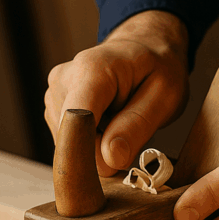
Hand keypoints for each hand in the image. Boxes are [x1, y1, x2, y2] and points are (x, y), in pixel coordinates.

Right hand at [44, 10, 189, 174]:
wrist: (144, 50)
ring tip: (122, 124)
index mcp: (91, 70)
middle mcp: (63, 80)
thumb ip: (137, 125)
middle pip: (74, 140)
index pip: (77, 121)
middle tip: (133, 136)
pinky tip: (109, 125)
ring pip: (71, 146)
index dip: (92, 154)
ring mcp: (54, 95)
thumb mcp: (165, 95)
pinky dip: (92, 143)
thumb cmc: (158, 68)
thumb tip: (109, 159)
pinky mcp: (53, 109)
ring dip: (99, 147)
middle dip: (103, 152)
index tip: (114, 169)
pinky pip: (71, 143)